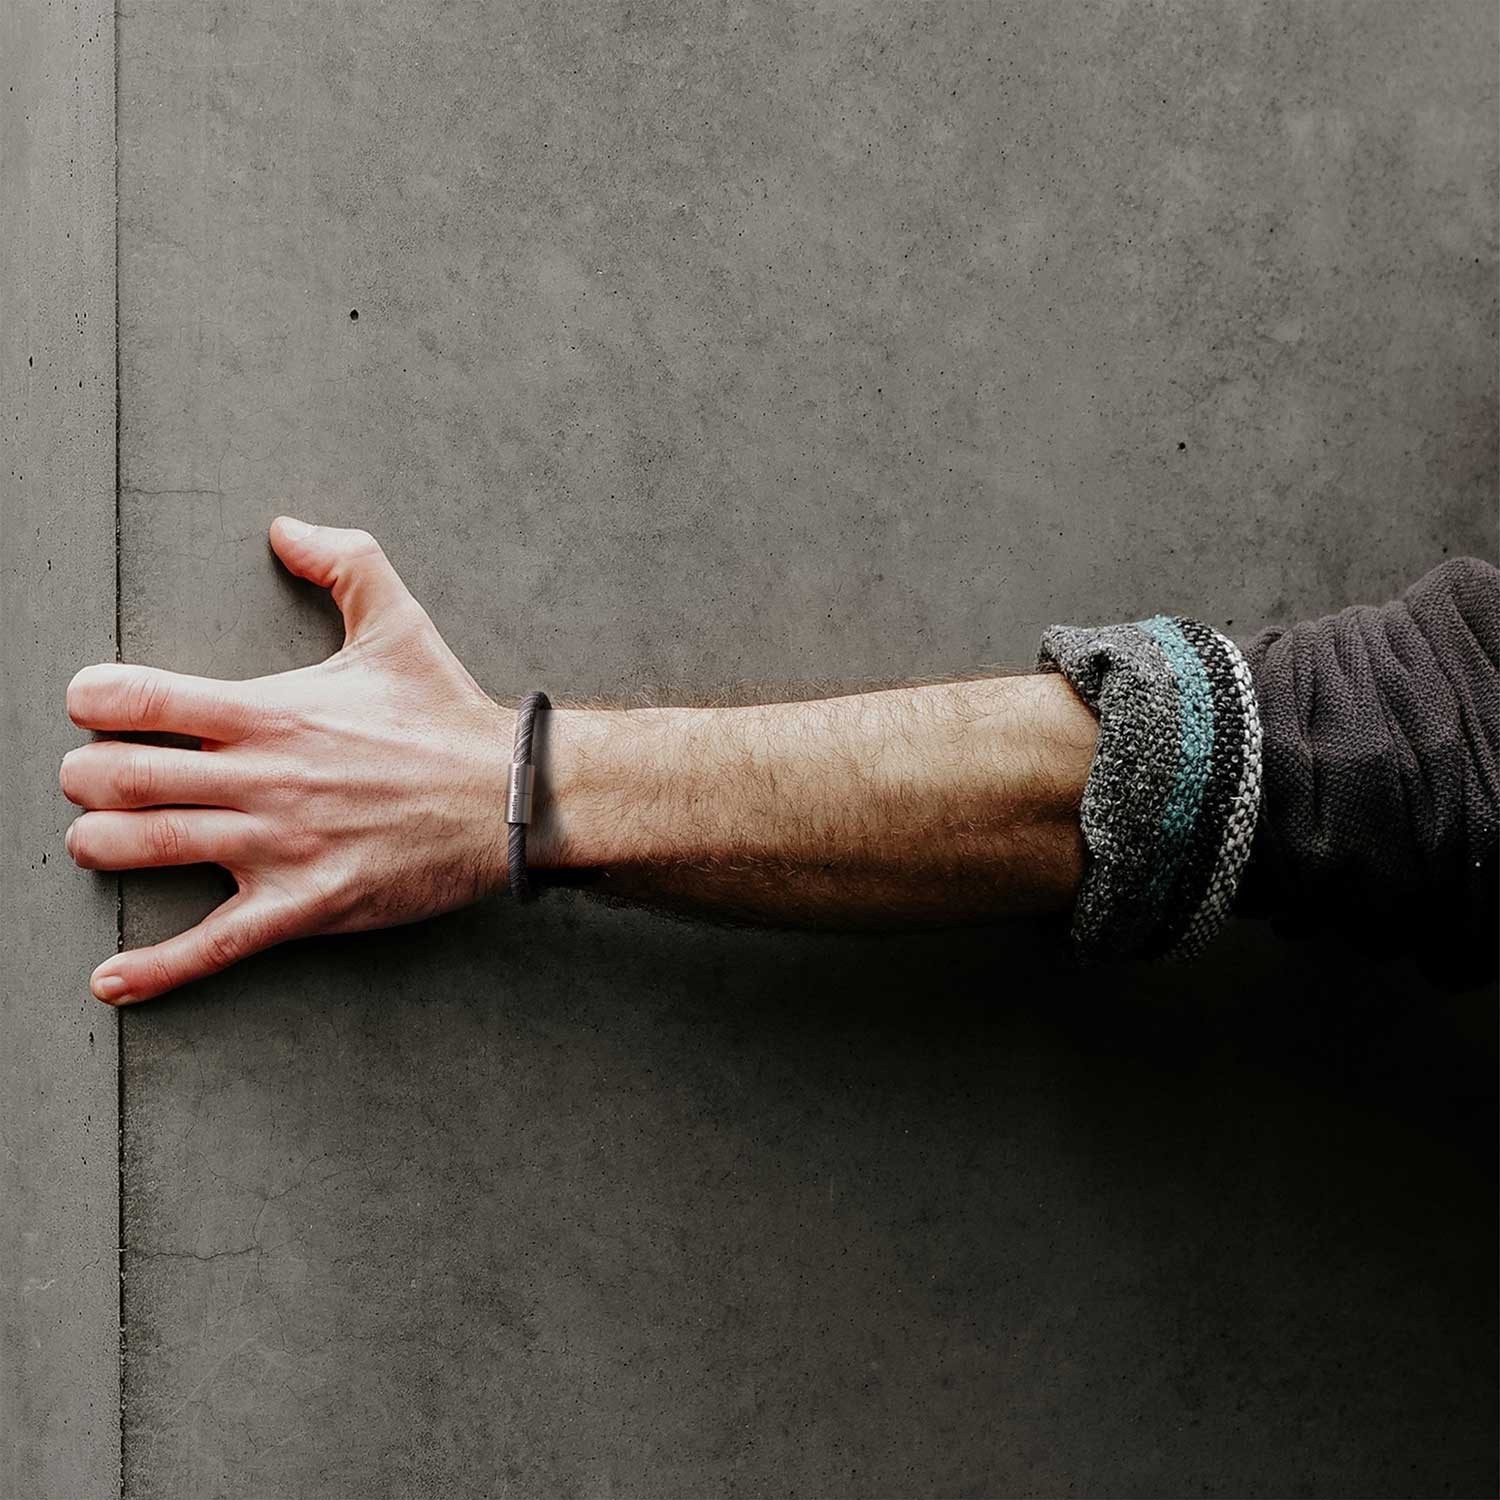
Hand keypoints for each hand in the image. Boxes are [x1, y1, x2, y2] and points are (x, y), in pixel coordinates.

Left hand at [61, 519, 513, 1005]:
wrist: (507, 796)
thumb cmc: (447, 715)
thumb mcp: (398, 621)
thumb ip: (342, 560)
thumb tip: (284, 527)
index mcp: (271, 711)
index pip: (141, 698)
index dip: (94, 699)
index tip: (91, 704)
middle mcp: (261, 778)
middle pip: (120, 778)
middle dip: (85, 777)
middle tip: (92, 777)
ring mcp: (278, 846)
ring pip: (146, 848)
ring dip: (100, 845)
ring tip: (98, 839)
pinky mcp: (304, 904)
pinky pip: (214, 945)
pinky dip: (155, 968)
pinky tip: (112, 980)